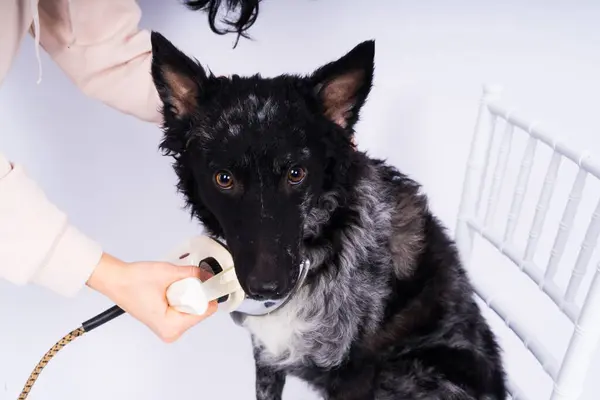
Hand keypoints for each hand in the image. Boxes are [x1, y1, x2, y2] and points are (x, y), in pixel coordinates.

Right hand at [86, 253, 216, 341]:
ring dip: (188, 295)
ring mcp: (167, 328)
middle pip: (199, 311)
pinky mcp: (165, 321)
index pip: (204, 313)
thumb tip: (206, 274)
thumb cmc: (132, 281)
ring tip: (171, 286)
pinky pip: (183, 309)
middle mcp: (170, 332)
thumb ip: (191, 273)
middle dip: (196, 294)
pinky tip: (171, 290)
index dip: (208, 295)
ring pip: (192, 309)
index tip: (208, 282)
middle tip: (181, 283)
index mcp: (170, 327)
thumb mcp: (167, 272)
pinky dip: (182, 297)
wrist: (116, 280)